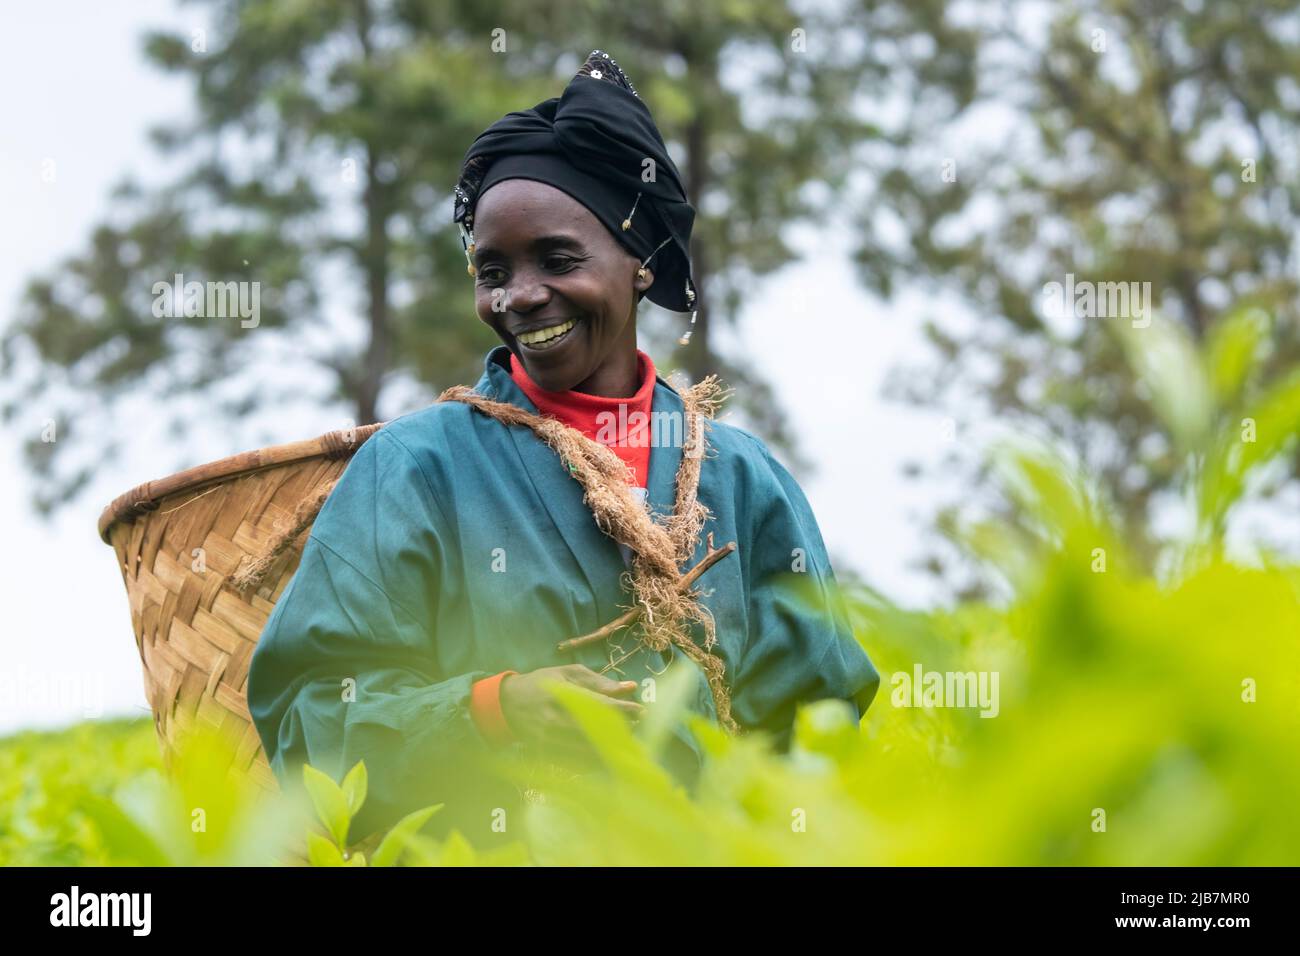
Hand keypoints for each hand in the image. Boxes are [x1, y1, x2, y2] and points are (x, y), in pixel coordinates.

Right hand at [499, 664, 643, 761]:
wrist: (506, 704)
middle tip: (636, 730)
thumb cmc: (542, 684)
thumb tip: (630, 687)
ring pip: (586, 750)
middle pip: (595, 729)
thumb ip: (598, 681)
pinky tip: (606, 758)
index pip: (598, 704)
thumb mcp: (567, 673)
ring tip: (626, 745)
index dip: (622, 709)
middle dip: (619, 731)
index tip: (641, 711)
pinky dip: (592, 762)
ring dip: (609, 749)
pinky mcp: (544, 753)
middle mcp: (554, 718)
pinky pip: (573, 762)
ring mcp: (548, 739)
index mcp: (561, 693)